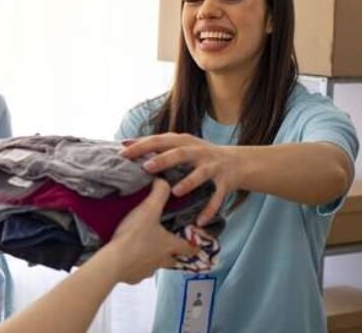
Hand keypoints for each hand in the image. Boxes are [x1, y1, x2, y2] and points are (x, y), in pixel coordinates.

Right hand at [106, 180, 198, 283]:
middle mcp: (161, 260)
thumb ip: (158, 193)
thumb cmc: (134, 236)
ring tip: (143, 250)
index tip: (196, 244)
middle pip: (173, 260)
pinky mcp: (133, 277)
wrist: (113, 262)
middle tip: (166, 246)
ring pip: (155, 266)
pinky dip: (135, 266)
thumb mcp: (148, 210)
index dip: (194, 245)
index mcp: (169, 245)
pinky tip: (127, 259)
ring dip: (152, 260)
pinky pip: (138, 272)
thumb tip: (163, 181)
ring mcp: (147, 271)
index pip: (188, 247)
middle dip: (172, 254)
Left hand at [122, 133, 244, 225]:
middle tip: (146, 167)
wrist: (237, 162)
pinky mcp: (225, 183)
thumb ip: (155, 145)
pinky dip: (209, 210)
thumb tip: (125, 143)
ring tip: (175, 192)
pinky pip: (216, 198)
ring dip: (188, 183)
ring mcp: (213, 167)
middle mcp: (199, 152)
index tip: (124, 153)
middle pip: (180, 153)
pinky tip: (199, 221)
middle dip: (164, 160)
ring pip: (200, 174)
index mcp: (184, 142)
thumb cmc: (199, 155)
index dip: (142, 146)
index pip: (160, 140)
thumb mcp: (180, 145)